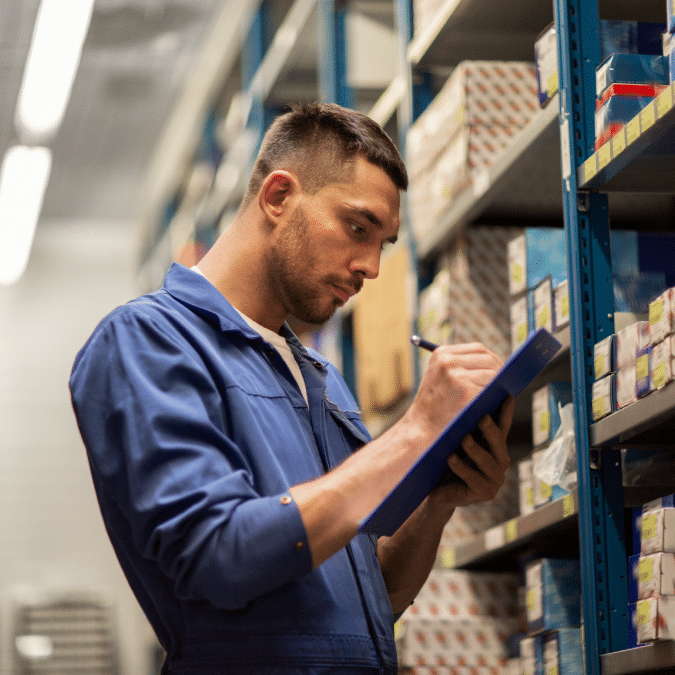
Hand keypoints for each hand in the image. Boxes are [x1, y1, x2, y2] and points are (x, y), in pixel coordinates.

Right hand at [405, 342, 504, 441]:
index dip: (492, 358)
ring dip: (497, 385)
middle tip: (505, 383)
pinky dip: (494, 396)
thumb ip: (460, 365)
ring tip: (497, 394)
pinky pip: (491, 389)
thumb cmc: (433, 405)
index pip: (478, 349)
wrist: (422, 428)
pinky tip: (493, 402)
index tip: (499, 369)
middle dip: (499, 371)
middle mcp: (447, 361)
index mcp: (441, 353)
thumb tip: (495, 361)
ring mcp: (456, 375)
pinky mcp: (466, 391)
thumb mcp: (439, 376)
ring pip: (492, 374)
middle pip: (488, 359)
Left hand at [428, 394, 514, 516]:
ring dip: (475, 450)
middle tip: (483, 418)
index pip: (502, 426)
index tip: (507, 395)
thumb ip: (463, 425)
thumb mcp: (456, 441)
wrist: (438, 492)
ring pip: (488, 462)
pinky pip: (474, 479)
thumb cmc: (448, 461)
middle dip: (491, 430)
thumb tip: (459, 398)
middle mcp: (499, 461)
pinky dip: (462, 468)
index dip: (506, 412)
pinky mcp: (485, 493)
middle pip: (498, 443)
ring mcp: (494, 479)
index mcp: (494, 446)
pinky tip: (451, 459)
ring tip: (464, 439)